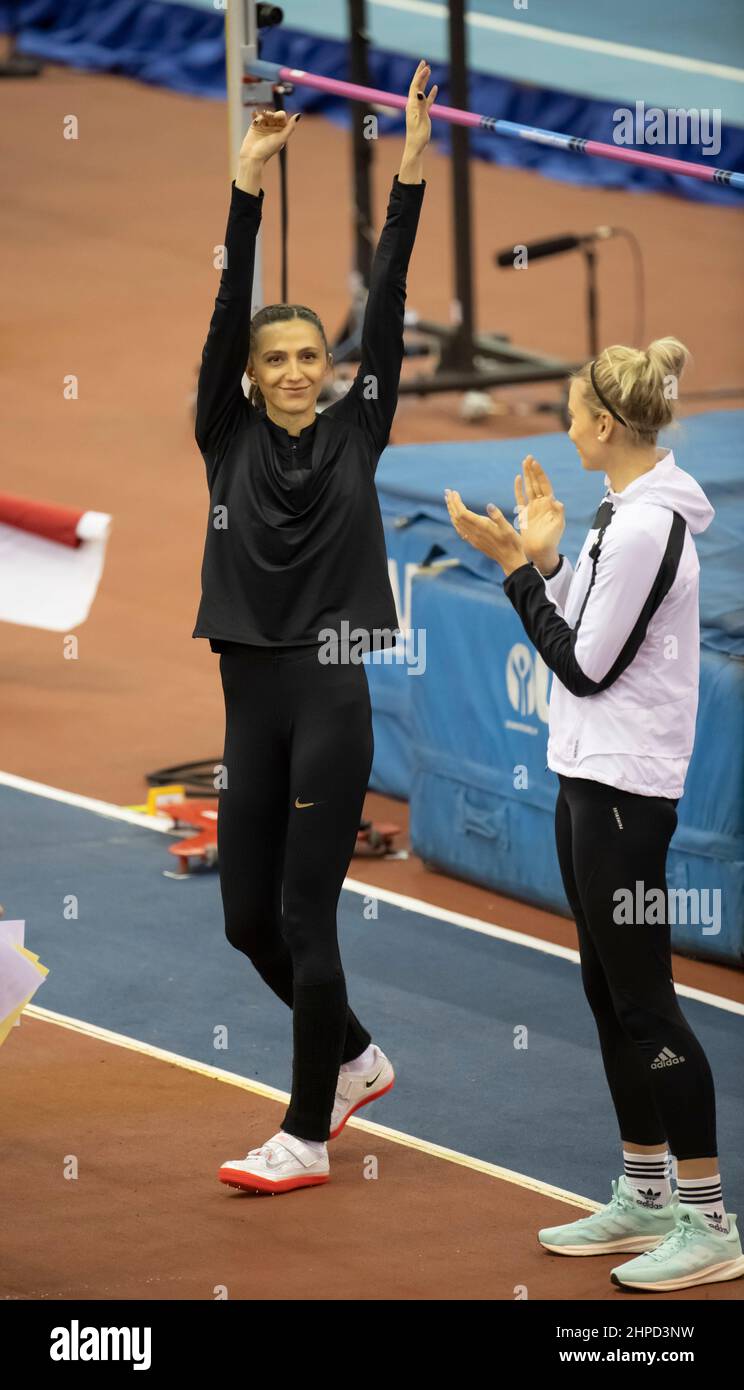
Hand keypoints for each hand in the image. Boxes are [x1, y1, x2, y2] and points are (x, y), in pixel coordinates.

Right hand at [239, 108, 300, 166]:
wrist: (252, 156)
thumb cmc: (268, 149)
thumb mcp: (282, 138)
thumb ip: (290, 127)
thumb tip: (298, 114)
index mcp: (281, 131)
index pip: (281, 116)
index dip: (278, 114)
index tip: (273, 117)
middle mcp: (273, 128)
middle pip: (273, 114)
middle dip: (269, 114)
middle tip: (264, 115)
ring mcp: (264, 127)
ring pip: (264, 115)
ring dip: (262, 115)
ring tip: (258, 120)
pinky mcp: (255, 127)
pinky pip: (256, 117)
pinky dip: (255, 114)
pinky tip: (254, 113)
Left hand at [404, 60, 437, 155]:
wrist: (415, 148)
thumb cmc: (418, 136)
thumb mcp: (421, 120)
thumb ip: (421, 106)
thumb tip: (420, 92)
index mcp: (411, 105)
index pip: (415, 86)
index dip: (420, 76)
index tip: (427, 67)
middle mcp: (413, 105)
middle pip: (416, 85)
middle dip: (420, 73)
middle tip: (424, 62)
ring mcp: (417, 109)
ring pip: (421, 91)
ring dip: (424, 81)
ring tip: (428, 70)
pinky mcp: (422, 114)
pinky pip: (427, 101)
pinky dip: (431, 94)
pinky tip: (435, 88)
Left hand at [445, 489, 527, 576]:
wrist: (510, 560)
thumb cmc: (512, 543)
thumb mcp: (509, 529)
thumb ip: (498, 517)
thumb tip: (489, 505)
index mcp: (482, 527)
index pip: (463, 513)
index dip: (456, 502)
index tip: (454, 492)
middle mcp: (474, 533)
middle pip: (457, 517)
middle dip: (451, 503)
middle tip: (447, 491)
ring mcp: (473, 538)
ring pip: (457, 523)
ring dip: (451, 511)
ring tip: (448, 500)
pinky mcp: (474, 542)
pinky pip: (460, 530)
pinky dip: (455, 520)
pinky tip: (455, 516)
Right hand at [514, 455, 564, 570]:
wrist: (541, 551)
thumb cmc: (551, 539)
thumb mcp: (558, 526)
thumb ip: (558, 513)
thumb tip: (556, 501)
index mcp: (549, 504)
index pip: (544, 485)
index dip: (540, 474)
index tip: (535, 463)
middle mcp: (541, 503)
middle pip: (536, 483)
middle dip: (533, 470)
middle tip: (529, 457)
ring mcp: (532, 508)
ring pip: (528, 487)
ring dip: (526, 475)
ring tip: (524, 462)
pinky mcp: (524, 514)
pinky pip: (520, 498)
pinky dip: (518, 488)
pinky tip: (517, 478)